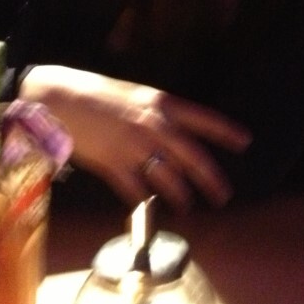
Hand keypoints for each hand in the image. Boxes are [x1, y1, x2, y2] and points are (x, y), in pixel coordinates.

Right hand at [20, 66, 251, 211]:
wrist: (58, 99)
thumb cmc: (96, 95)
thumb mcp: (135, 96)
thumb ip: (157, 115)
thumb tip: (177, 136)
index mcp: (160, 103)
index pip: (203, 119)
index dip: (226, 131)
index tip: (245, 142)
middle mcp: (153, 125)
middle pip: (192, 157)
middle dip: (211, 178)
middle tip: (223, 195)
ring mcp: (134, 146)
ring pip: (168, 177)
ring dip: (181, 195)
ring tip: (188, 205)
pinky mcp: (112, 164)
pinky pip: (136, 189)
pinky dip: (144, 201)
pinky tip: (148, 207)